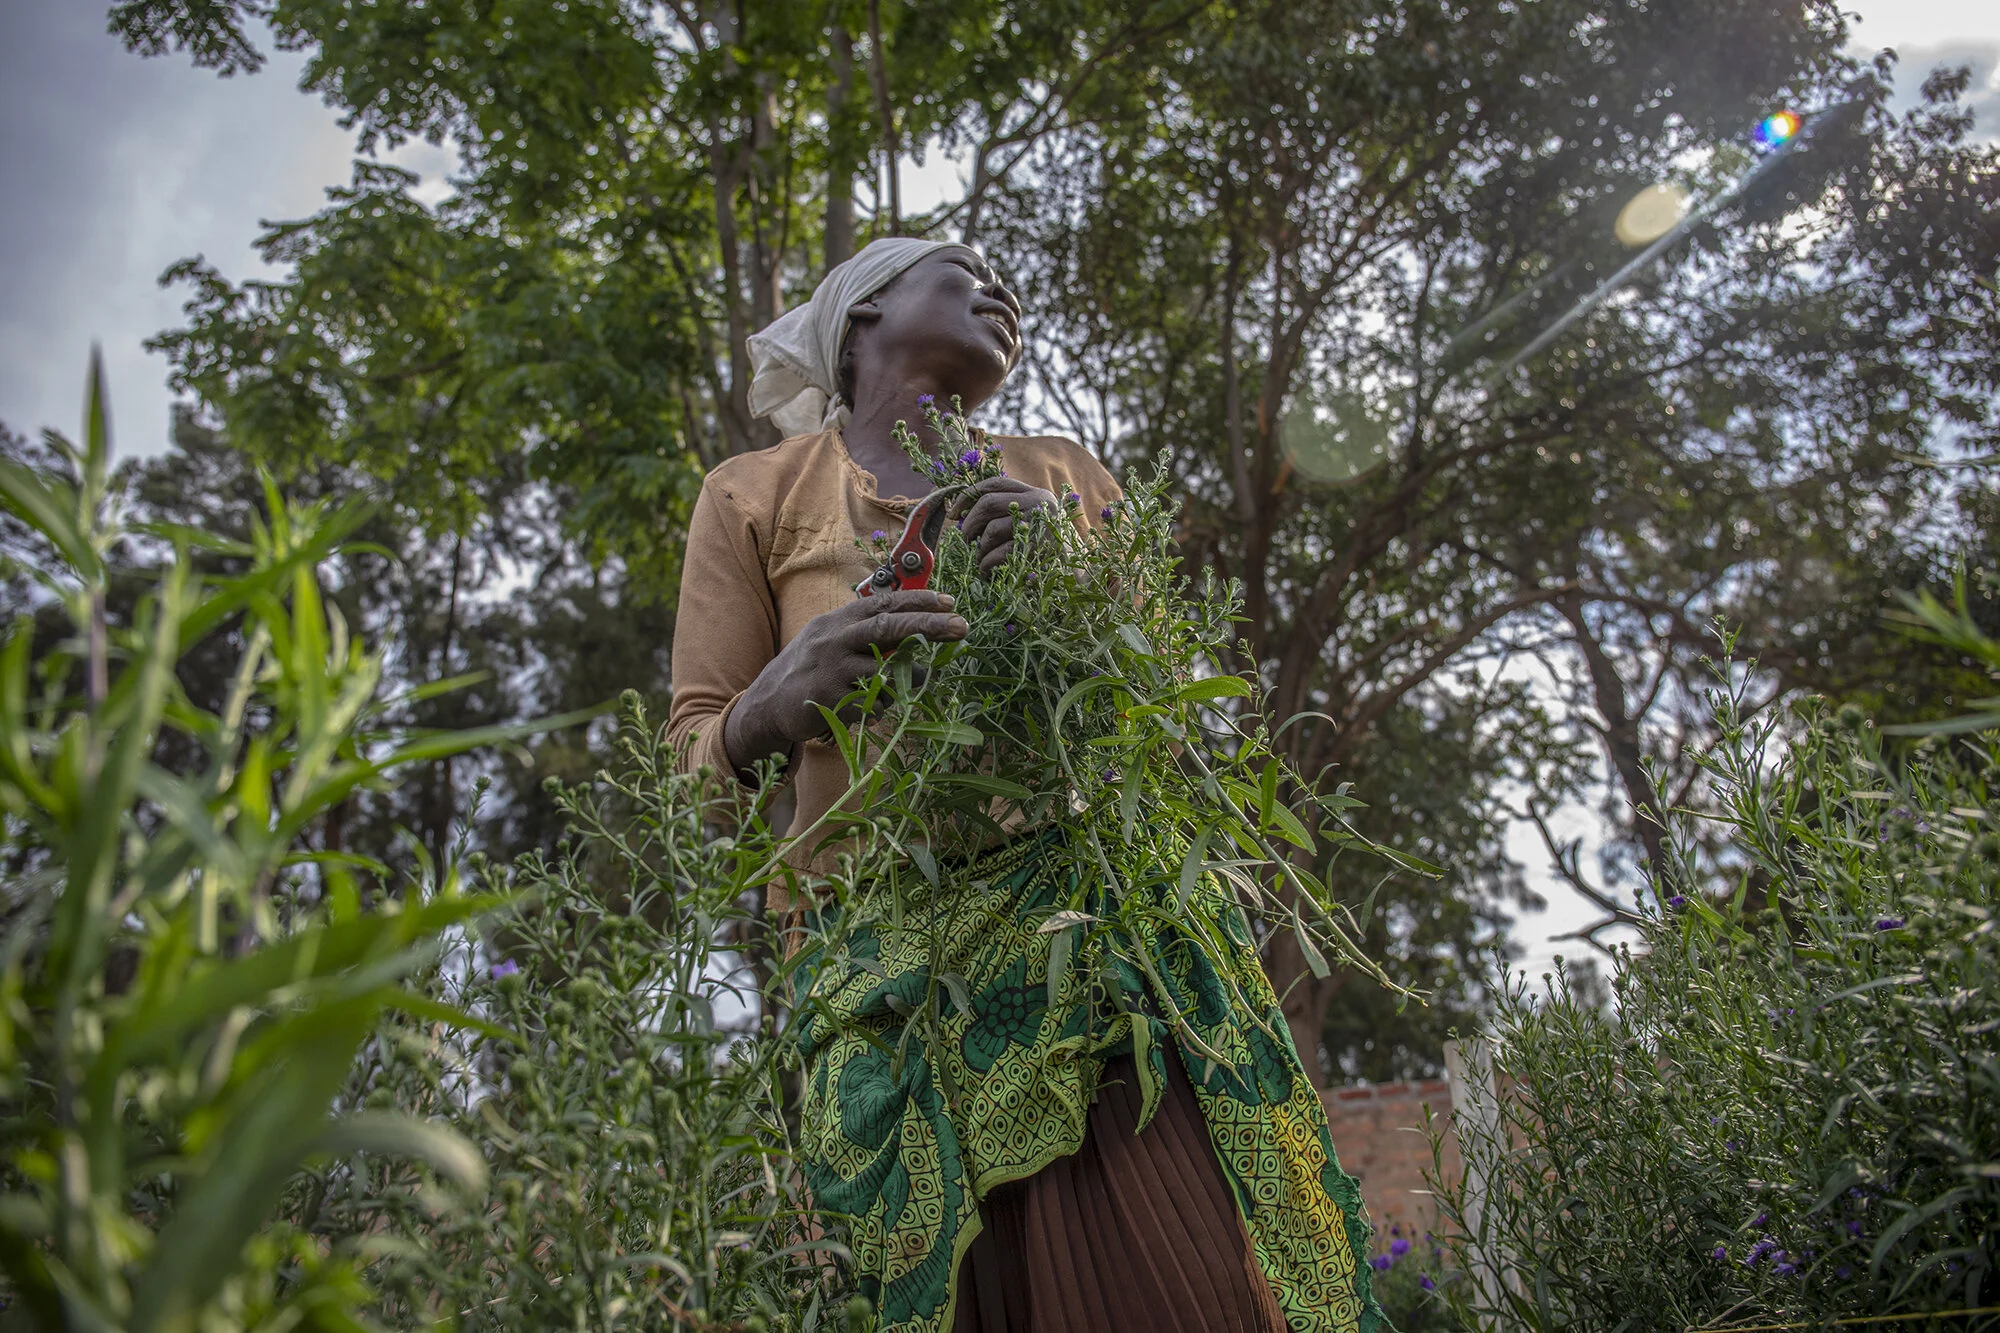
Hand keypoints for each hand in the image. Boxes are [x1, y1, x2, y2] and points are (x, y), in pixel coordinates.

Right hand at [724, 589, 966, 777]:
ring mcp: (830, 669)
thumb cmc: (811, 669)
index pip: (882, 603)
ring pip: (886, 673)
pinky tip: (871, 708)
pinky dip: (880, 707)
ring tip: (911, 685)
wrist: (767, 703)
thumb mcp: (832, 639)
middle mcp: (833, 639)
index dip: (918, 600)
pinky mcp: (829, 699)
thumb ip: (865, 632)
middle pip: (887, 627)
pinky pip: (872, 704)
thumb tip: (916, 627)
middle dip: (928, 626)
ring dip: (906, 682)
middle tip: (961, 627)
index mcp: (837, 620)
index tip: (949, 601)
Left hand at [948, 477, 1060, 573]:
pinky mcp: (1037, 549)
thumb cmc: (1043, 546)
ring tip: (980, 558)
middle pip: (988, 503)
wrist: (1074, 571)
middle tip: (966, 539)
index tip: (954, 513)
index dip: (968, 496)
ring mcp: (1040, 526)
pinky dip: (987, 563)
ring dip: (979, 548)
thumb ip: (1005, 510)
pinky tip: (986, 569)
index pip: (995, 484)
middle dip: (970, 523)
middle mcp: (1040, 504)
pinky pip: (999, 553)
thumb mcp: (1029, 520)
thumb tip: (962, 512)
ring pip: (991, 530)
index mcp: (1035, 493)